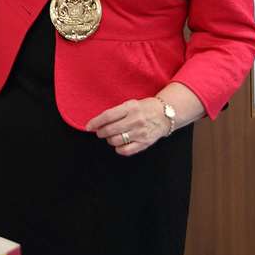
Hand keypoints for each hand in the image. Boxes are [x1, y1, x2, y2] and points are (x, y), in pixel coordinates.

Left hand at [86, 91, 200, 155]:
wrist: (165, 115)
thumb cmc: (144, 109)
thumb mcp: (130, 104)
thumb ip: (116, 112)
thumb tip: (98, 123)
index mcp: (130, 107)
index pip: (107, 116)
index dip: (95, 122)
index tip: (88, 127)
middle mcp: (135, 120)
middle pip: (110, 130)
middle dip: (100, 132)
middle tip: (100, 132)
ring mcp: (140, 132)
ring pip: (116, 141)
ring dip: (109, 140)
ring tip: (111, 136)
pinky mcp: (144, 143)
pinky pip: (125, 150)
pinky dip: (118, 148)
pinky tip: (119, 144)